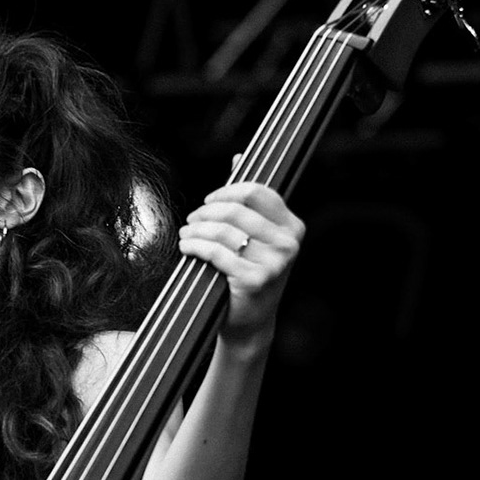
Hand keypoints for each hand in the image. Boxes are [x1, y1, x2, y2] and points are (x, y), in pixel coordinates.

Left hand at [176, 180, 303, 352]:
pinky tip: (187, 248)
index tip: (209, 200)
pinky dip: (195, 247)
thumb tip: (238, 157)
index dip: (227, 191)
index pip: (257, 192)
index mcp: (293, 227)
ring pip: (222, 230)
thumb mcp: (256, 237)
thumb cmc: (250, 274)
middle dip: (206, 212)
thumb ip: (249, 200)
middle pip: (235, 209)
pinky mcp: (254, 280)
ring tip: (186, 234)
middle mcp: (288, 244)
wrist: (250, 322)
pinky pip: (215, 252)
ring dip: (196, 230)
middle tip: (192, 220)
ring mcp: (274, 263)